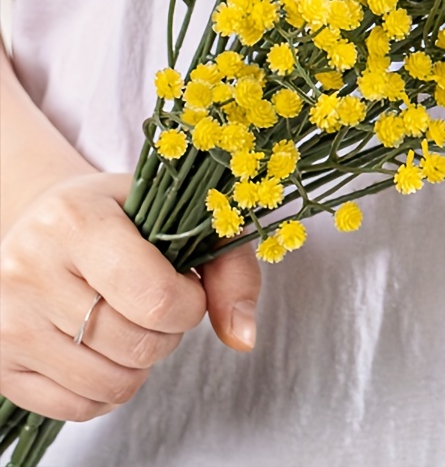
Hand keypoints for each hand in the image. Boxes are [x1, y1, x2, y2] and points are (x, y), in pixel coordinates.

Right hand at [0, 171, 260, 421]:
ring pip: (109, 384)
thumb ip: (229, 267)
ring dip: (141, 363)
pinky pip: (76, 409)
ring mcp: (7, 322)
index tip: (187, 285)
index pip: (155, 298)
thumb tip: (243, 337)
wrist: (43, 222)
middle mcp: (29, 270)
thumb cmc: (123, 216)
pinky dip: (108, 391)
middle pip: (136, 345)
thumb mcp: (180, 214)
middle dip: (169, 332)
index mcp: (76, 221)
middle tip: (159, 303)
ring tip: (133, 323)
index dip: (190, 304)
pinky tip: (107, 351)